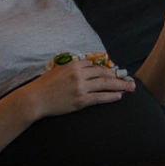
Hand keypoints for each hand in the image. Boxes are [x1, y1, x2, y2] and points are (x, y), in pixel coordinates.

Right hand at [17, 59, 134, 118]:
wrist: (35, 99)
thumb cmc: (44, 85)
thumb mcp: (58, 70)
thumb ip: (72, 68)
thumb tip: (85, 69)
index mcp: (73, 65)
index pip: (94, 65)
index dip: (106, 69)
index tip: (113, 72)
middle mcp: (79, 74)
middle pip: (103, 73)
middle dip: (117, 76)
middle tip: (128, 79)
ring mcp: (81, 87)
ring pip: (105, 84)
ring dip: (120, 85)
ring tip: (129, 87)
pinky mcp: (81, 100)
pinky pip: (100, 97)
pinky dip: (111, 96)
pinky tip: (119, 96)